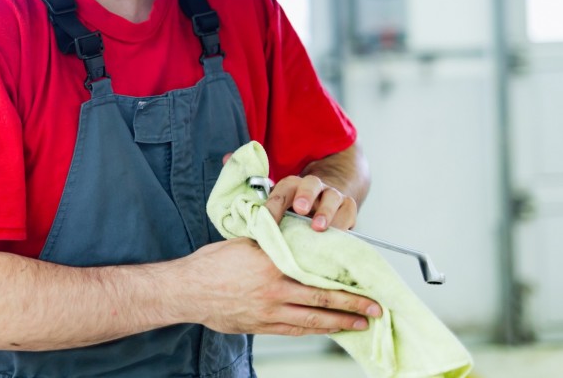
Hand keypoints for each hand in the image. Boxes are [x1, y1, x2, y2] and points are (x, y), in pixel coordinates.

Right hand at [182, 238, 380, 335]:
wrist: (187, 290)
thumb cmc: (210, 265)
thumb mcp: (243, 242)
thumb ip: (270, 240)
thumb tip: (289, 232)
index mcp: (272, 265)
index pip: (316, 273)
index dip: (342, 279)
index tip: (362, 280)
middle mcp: (275, 290)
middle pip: (322, 299)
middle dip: (352, 305)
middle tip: (374, 308)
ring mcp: (269, 312)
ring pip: (313, 319)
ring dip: (340, 322)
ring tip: (360, 324)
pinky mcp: (261, 326)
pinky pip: (295, 329)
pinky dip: (315, 330)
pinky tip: (327, 329)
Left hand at [264, 173, 356, 231]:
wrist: (324, 205)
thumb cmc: (297, 214)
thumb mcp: (283, 213)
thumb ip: (272, 220)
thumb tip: (259, 234)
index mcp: (293, 186)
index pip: (283, 190)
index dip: (274, 205)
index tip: (268, 222)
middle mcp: (314, 186)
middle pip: (310, 183)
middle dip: (305, 195)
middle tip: (300, 209)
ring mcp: (333, 195)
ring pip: (332, 197)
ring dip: (326, 212)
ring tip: (318, 227)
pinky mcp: (348, 207)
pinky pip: (348, 212)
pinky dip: (343, 223)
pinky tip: (336, 235)